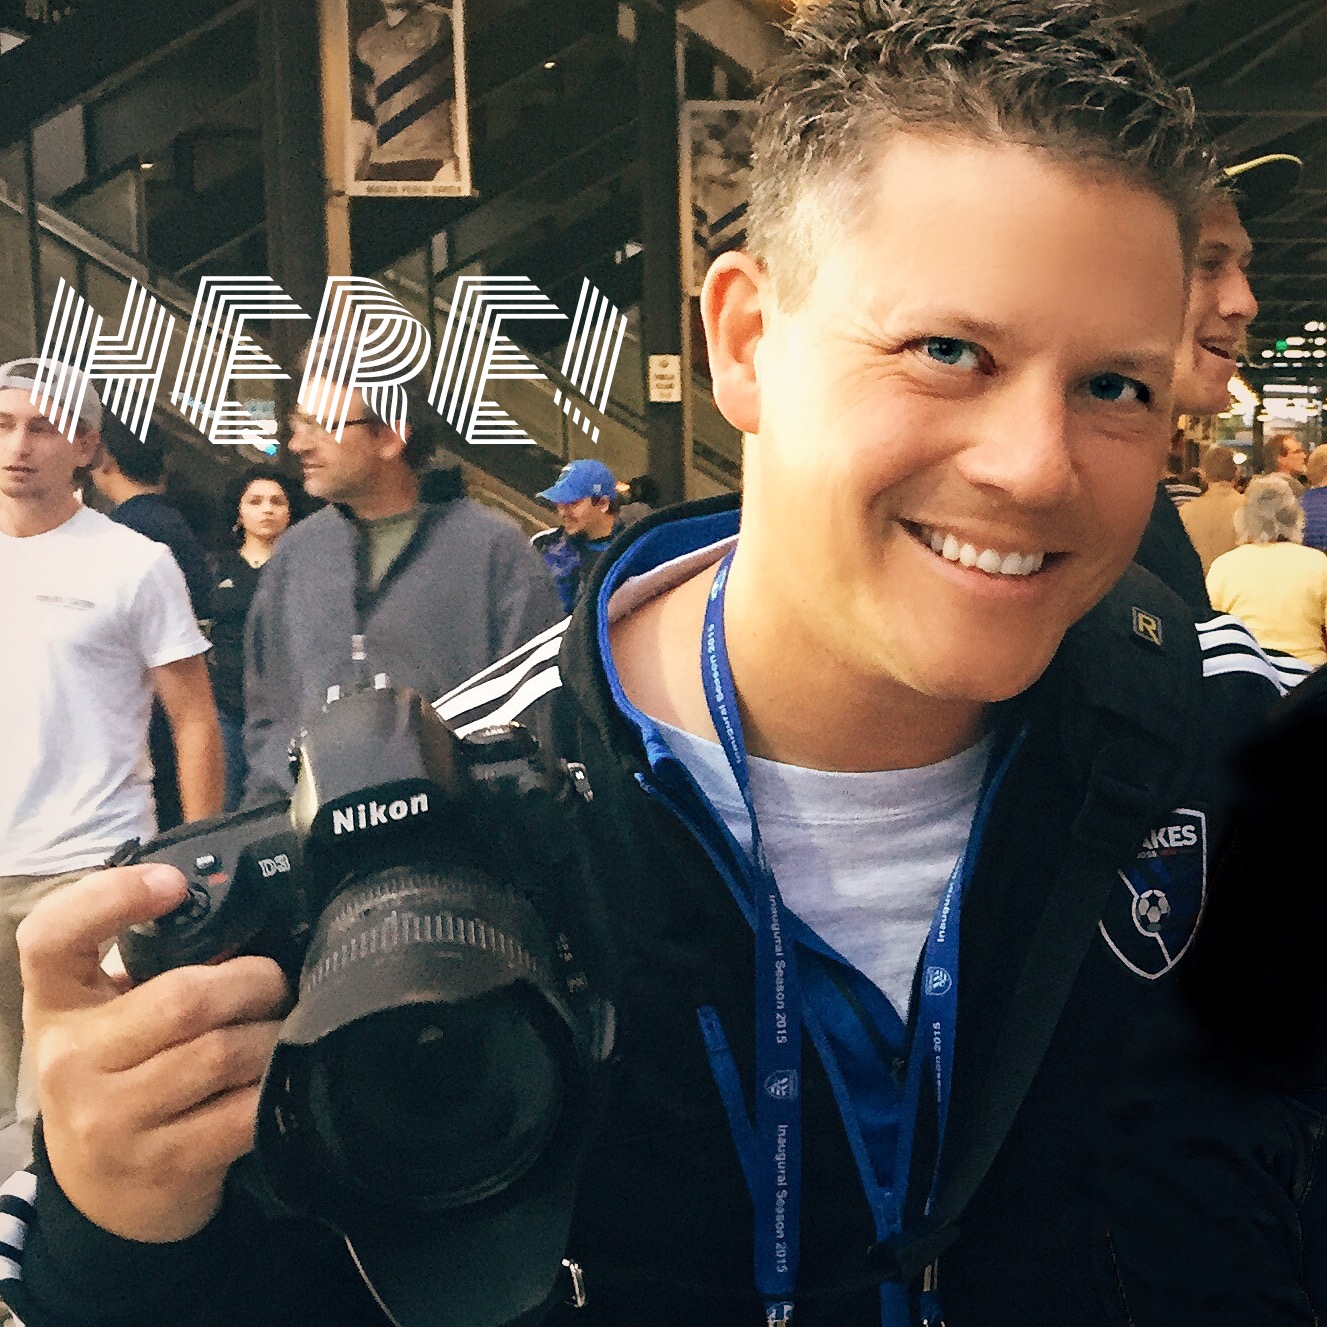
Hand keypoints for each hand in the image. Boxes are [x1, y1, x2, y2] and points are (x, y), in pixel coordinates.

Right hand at [18, 864, 289, 1241]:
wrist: (104, 1196)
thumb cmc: (120, 1076)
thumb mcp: (109, 1016)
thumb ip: (152, 962)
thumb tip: (238, 905)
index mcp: (56, 1006)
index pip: (51, 938)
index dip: (110, 897)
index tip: (174, 885)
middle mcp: (70, 1062)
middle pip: (185, 998)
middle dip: (254, 981)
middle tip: (274, 983)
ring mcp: (110, 1121)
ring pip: (224, 1052)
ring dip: (272, 1034)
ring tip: (278, 1029)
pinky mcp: (160, 1165)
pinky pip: (243, 1110)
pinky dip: (273, 1086)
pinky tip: (273, 1079)